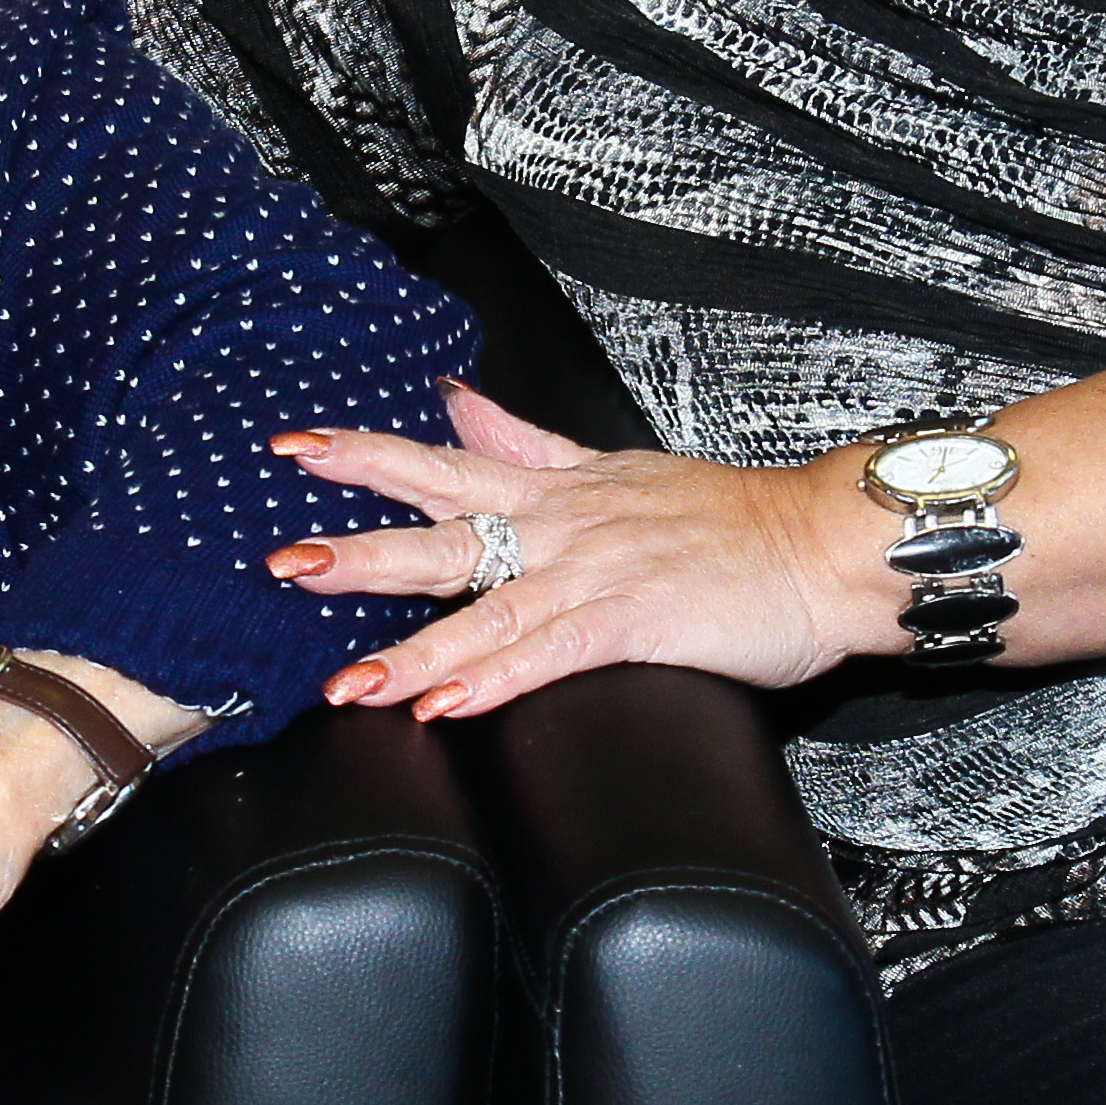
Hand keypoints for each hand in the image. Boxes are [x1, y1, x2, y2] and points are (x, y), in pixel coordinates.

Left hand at [269, 379, 886, 722]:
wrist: (826, 545)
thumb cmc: (732, 521)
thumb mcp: (614, 465)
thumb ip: (526, 441)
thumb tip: (454, 399)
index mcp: (558, 489)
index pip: (444, 463)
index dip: (364, 455)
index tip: (290, 447)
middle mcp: (565, 524)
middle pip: (445, 530)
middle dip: (357, 548)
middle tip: (278, 562)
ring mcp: (600, 571)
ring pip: (487, 606)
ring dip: (410, 646)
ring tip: (343, 680)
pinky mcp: (638, 619)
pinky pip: (552, 652)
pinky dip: (496, 677)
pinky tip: (444, 705)